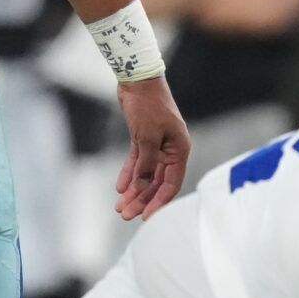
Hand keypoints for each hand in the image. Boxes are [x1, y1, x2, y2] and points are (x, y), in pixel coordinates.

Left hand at [114, 76, 188, 220]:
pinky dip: (129, 174)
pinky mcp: (143, 139)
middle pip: (156, 182)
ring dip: (133, 190)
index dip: (158, 202)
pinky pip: (137, 162)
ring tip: (120, 206)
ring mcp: (157, 145)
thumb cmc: (148, 105)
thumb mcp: (146, 137)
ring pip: (145, 174)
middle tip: (126, 214)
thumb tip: (142, 186)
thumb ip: (146, 163)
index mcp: (179, 150)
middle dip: (141, 199)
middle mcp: (170, 150)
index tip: (146, 217)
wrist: (137, 80)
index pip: (170, 183)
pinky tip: (120, 187)